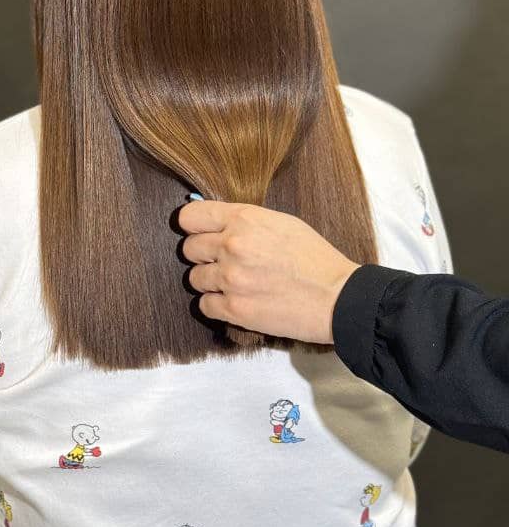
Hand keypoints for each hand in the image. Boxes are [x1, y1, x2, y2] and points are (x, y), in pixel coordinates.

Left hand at [177, 198, 359, 343]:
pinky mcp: (234, 309)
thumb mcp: (281, 222)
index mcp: (244, 219)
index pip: (190, 217)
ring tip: (234, 284)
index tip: (196, 233)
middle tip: (222, 261)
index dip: (191, 225)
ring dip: (210, 282)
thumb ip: (246, 221)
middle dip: (202, 255)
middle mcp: (232, 245)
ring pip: (194, 278)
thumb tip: (217, 223)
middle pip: (188, 248)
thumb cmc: (314, 258)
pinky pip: (204, 305)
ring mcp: (230, 278)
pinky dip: (216, 304)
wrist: (337, 297)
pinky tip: (235, 301)